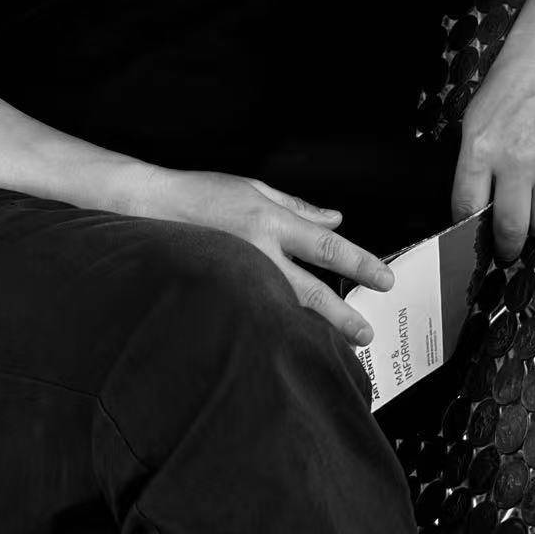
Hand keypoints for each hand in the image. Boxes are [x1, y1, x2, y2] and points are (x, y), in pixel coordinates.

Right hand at [131, 165, 394, 347]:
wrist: (150, 207)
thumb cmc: (201, 192)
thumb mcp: (253, 188)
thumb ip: (298, 206)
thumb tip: (335, 219)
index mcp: (270, 220)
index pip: (325, 246)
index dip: (359, 262)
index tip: (384, 277)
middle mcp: (258, 251)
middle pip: (310, 291)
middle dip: (342, 314)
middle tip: (367, 332)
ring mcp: (237, 275)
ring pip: (284, 308)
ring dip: (313, 328)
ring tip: (337, 345)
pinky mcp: (220, 291)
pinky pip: (255, 312)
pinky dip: (277, 325)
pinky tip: (289, 341)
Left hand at [449, 39, 534, 262]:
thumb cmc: (506, 92)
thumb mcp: (474, 124)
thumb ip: (474, 168)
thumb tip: (476, 211)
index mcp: (480, 150)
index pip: (467, 209)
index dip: (468, 231)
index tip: (472, 240)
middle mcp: (516, 161)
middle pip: (511, 228)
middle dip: (506, 246)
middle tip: (505, 250)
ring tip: (531, 213)